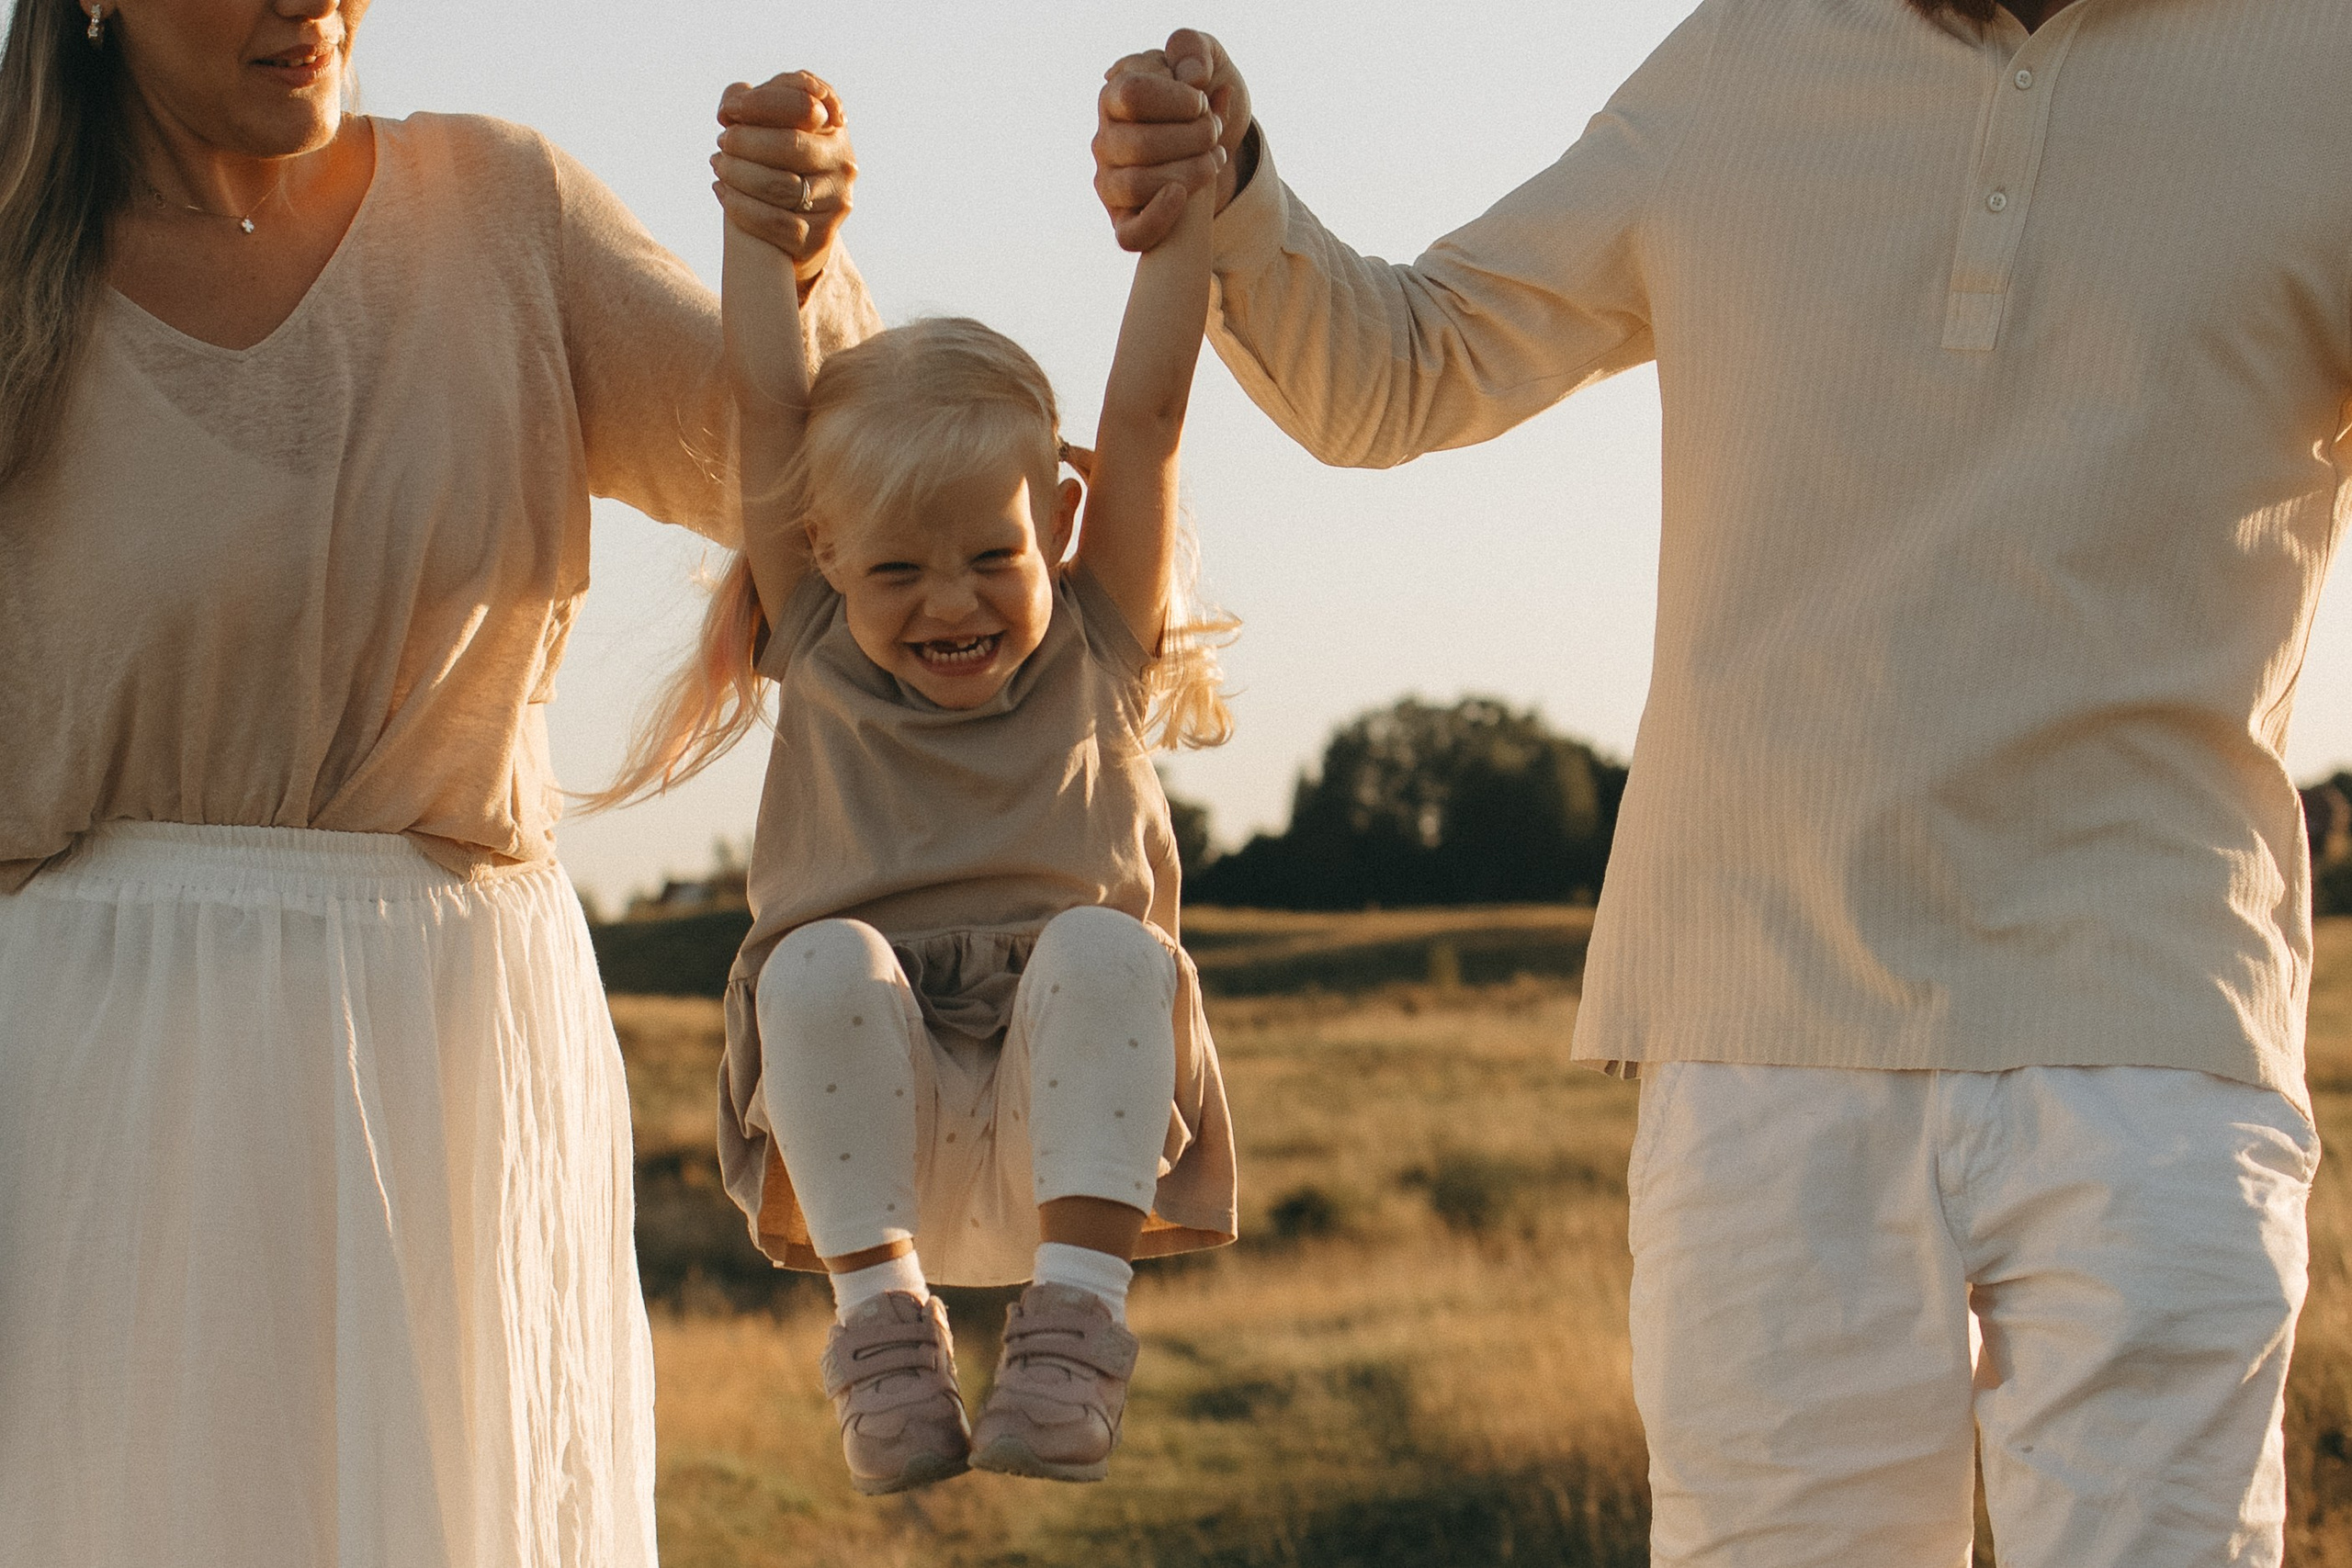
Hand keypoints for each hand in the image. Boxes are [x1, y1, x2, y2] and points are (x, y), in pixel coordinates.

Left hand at [712, 71, 855, 290]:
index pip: (802, 104)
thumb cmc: (776, 160)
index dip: (760, 104)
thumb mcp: (770, 122)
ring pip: (780, 185)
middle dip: (745, 141)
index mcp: (833, 126)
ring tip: (718, 164)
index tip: (728, 113)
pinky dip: (739, 205)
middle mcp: (843, 164)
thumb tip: (732, 106)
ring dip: (737, 172)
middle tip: (721, 141)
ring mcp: (835, 202)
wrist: (795, 220)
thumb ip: (752, 100)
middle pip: (791, 145)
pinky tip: (721, 191)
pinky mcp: (819, 237)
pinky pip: (774, 222)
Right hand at [1093, 29, 1251, 252]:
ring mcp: (1110, 183)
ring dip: (1189, 172)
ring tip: (1215, 158)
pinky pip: (1129, 236)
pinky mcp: (1123, 221)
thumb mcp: (1205, 61)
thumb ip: (1193, 52)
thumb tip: (1192, 77)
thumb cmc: (1203, 99)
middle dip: (1193, 138)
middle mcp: (1104, 140)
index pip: (1133, 95)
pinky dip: (1158, 218)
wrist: (1214, 145)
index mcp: (1114, 95)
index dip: (1176, 99)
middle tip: (1215, 131)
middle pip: (1140, 143)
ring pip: (1137, 184)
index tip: (1201, 101)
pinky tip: (1182, 194)